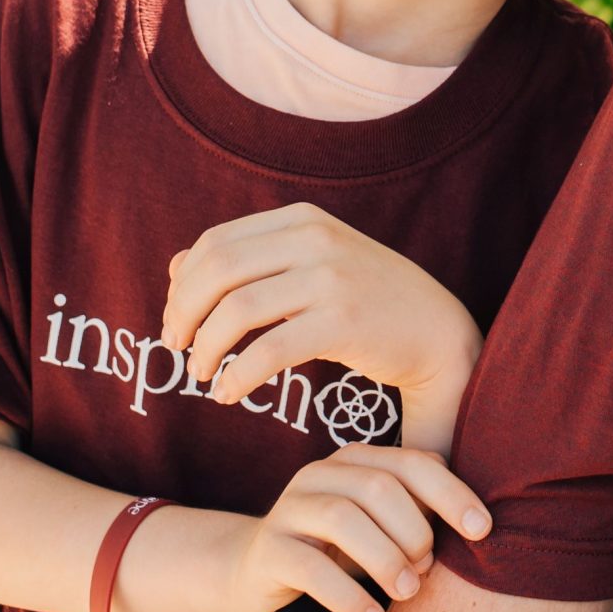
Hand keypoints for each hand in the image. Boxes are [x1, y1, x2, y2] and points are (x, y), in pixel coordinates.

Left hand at [161, 203, 482, 451]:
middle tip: (177, 348)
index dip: (183, 285)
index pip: (217, 242)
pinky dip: (238, 376)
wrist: (437, 332)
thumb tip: (175, 265)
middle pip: (218, 270)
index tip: (176, 321)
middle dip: (184, 313)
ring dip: (206, 347)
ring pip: (237, 309)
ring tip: (202, 374)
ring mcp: (332, 278)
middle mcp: (316, 239)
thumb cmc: (365, 300)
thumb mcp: (308, 264)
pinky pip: (269, 350)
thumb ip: (247, 259)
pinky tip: (230, 393)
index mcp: (303, 218)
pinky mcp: (345, 322)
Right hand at [220, 446, 493, 611]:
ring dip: (385, 559)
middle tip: (426, 571)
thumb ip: (418, 513)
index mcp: (355, 461)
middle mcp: (319, 474)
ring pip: (343, 519)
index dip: (451, 494)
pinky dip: (349, 597)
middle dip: (414, 531)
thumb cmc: (336, 551)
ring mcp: (288, 509)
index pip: (412, 463)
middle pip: (379, 488)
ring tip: (408, 592)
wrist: (257, 574)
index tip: (482, 530)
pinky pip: (311, 569)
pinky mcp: (268, 550)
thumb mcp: (380, 528)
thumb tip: (474, 521)